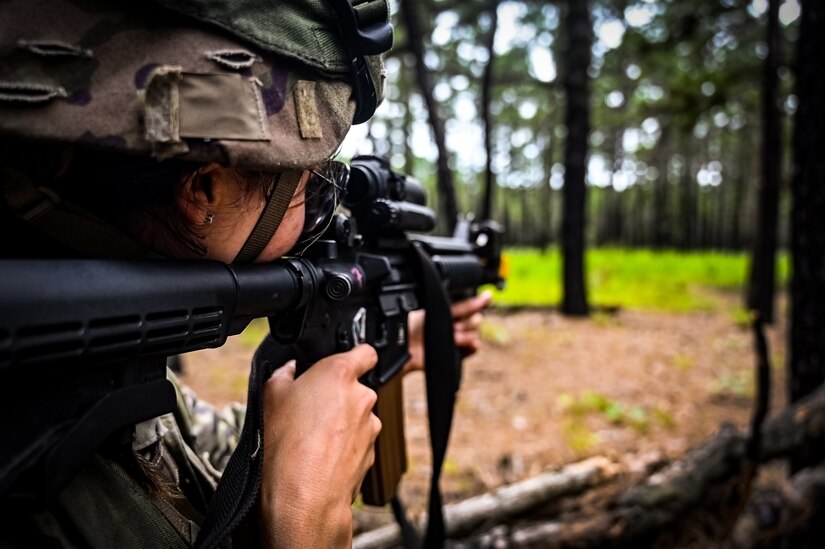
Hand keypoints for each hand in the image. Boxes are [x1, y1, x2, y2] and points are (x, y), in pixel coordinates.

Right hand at [258, 345, 380, 547]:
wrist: (303, 498)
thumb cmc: (286, 447)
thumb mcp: (270, 396)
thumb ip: (283, 373)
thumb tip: (288, 370)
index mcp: (340, 373)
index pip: (365, 351)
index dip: (354, 355)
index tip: (341, 362)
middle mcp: (362, 397)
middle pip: (356, 387)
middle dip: (337, 395)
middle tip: (310, 409)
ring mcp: (369, 427)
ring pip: (357, 417)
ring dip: (341, 423)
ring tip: (311, 438)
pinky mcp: (370, 453)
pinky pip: (357, 442)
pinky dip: (343, 447)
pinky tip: (320, 457)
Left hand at [405, 290, 492, 373]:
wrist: (407, 346)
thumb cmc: (416, 325)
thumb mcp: (439, 310)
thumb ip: (461, 305)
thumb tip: (482, 296)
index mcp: (450, 310)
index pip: (471, 305)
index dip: (480, 301)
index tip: (487, 297)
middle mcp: (455, 323)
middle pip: (476, 320)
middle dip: (467, 322)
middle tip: (454, 326)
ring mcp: (457, 339)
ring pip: (474, 334)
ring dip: (465, 335)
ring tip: (452, 337)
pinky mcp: (456, 353)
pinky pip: (473, 348)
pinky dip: (472, 346)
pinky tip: (469, 344)